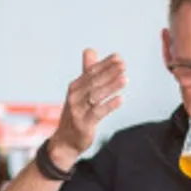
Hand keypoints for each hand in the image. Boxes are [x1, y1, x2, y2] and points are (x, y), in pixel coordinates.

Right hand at [49, 49, 126, 168]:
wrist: (65, 141)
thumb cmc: (76, 113)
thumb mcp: (80, 91)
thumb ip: (87, 71)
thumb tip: (90, 49)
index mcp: (75, 87)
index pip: (91, 72)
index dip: (104, 64)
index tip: (119, 57)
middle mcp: (74, 97)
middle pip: (94, 82)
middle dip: (109, 73)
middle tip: (123, 65)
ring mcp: (78, 110)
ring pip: (96, 96)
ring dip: (111, 86)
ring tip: (125, 79)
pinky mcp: (83, 124)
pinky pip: (98, 113)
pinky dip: (109, 105)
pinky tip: (121, 99)